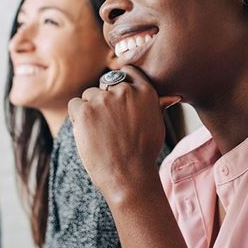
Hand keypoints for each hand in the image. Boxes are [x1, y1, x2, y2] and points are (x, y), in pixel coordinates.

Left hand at [67, 65, 180, 201]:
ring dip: (90, 110)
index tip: (117, 99)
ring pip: (88, 95)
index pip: (127, 72)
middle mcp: (125, 90)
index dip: (118, 85)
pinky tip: (89, 133)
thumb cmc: (143, 153)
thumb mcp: (157, 124)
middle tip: (109, 126)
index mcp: (145, 91)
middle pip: (104, 86)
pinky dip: (77, 118)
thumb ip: (156, 105)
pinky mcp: (85, 109)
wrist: (129, 175)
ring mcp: (104, 99)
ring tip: (100, 133)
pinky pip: (75, 104)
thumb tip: (172, 96)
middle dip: (103, 102)